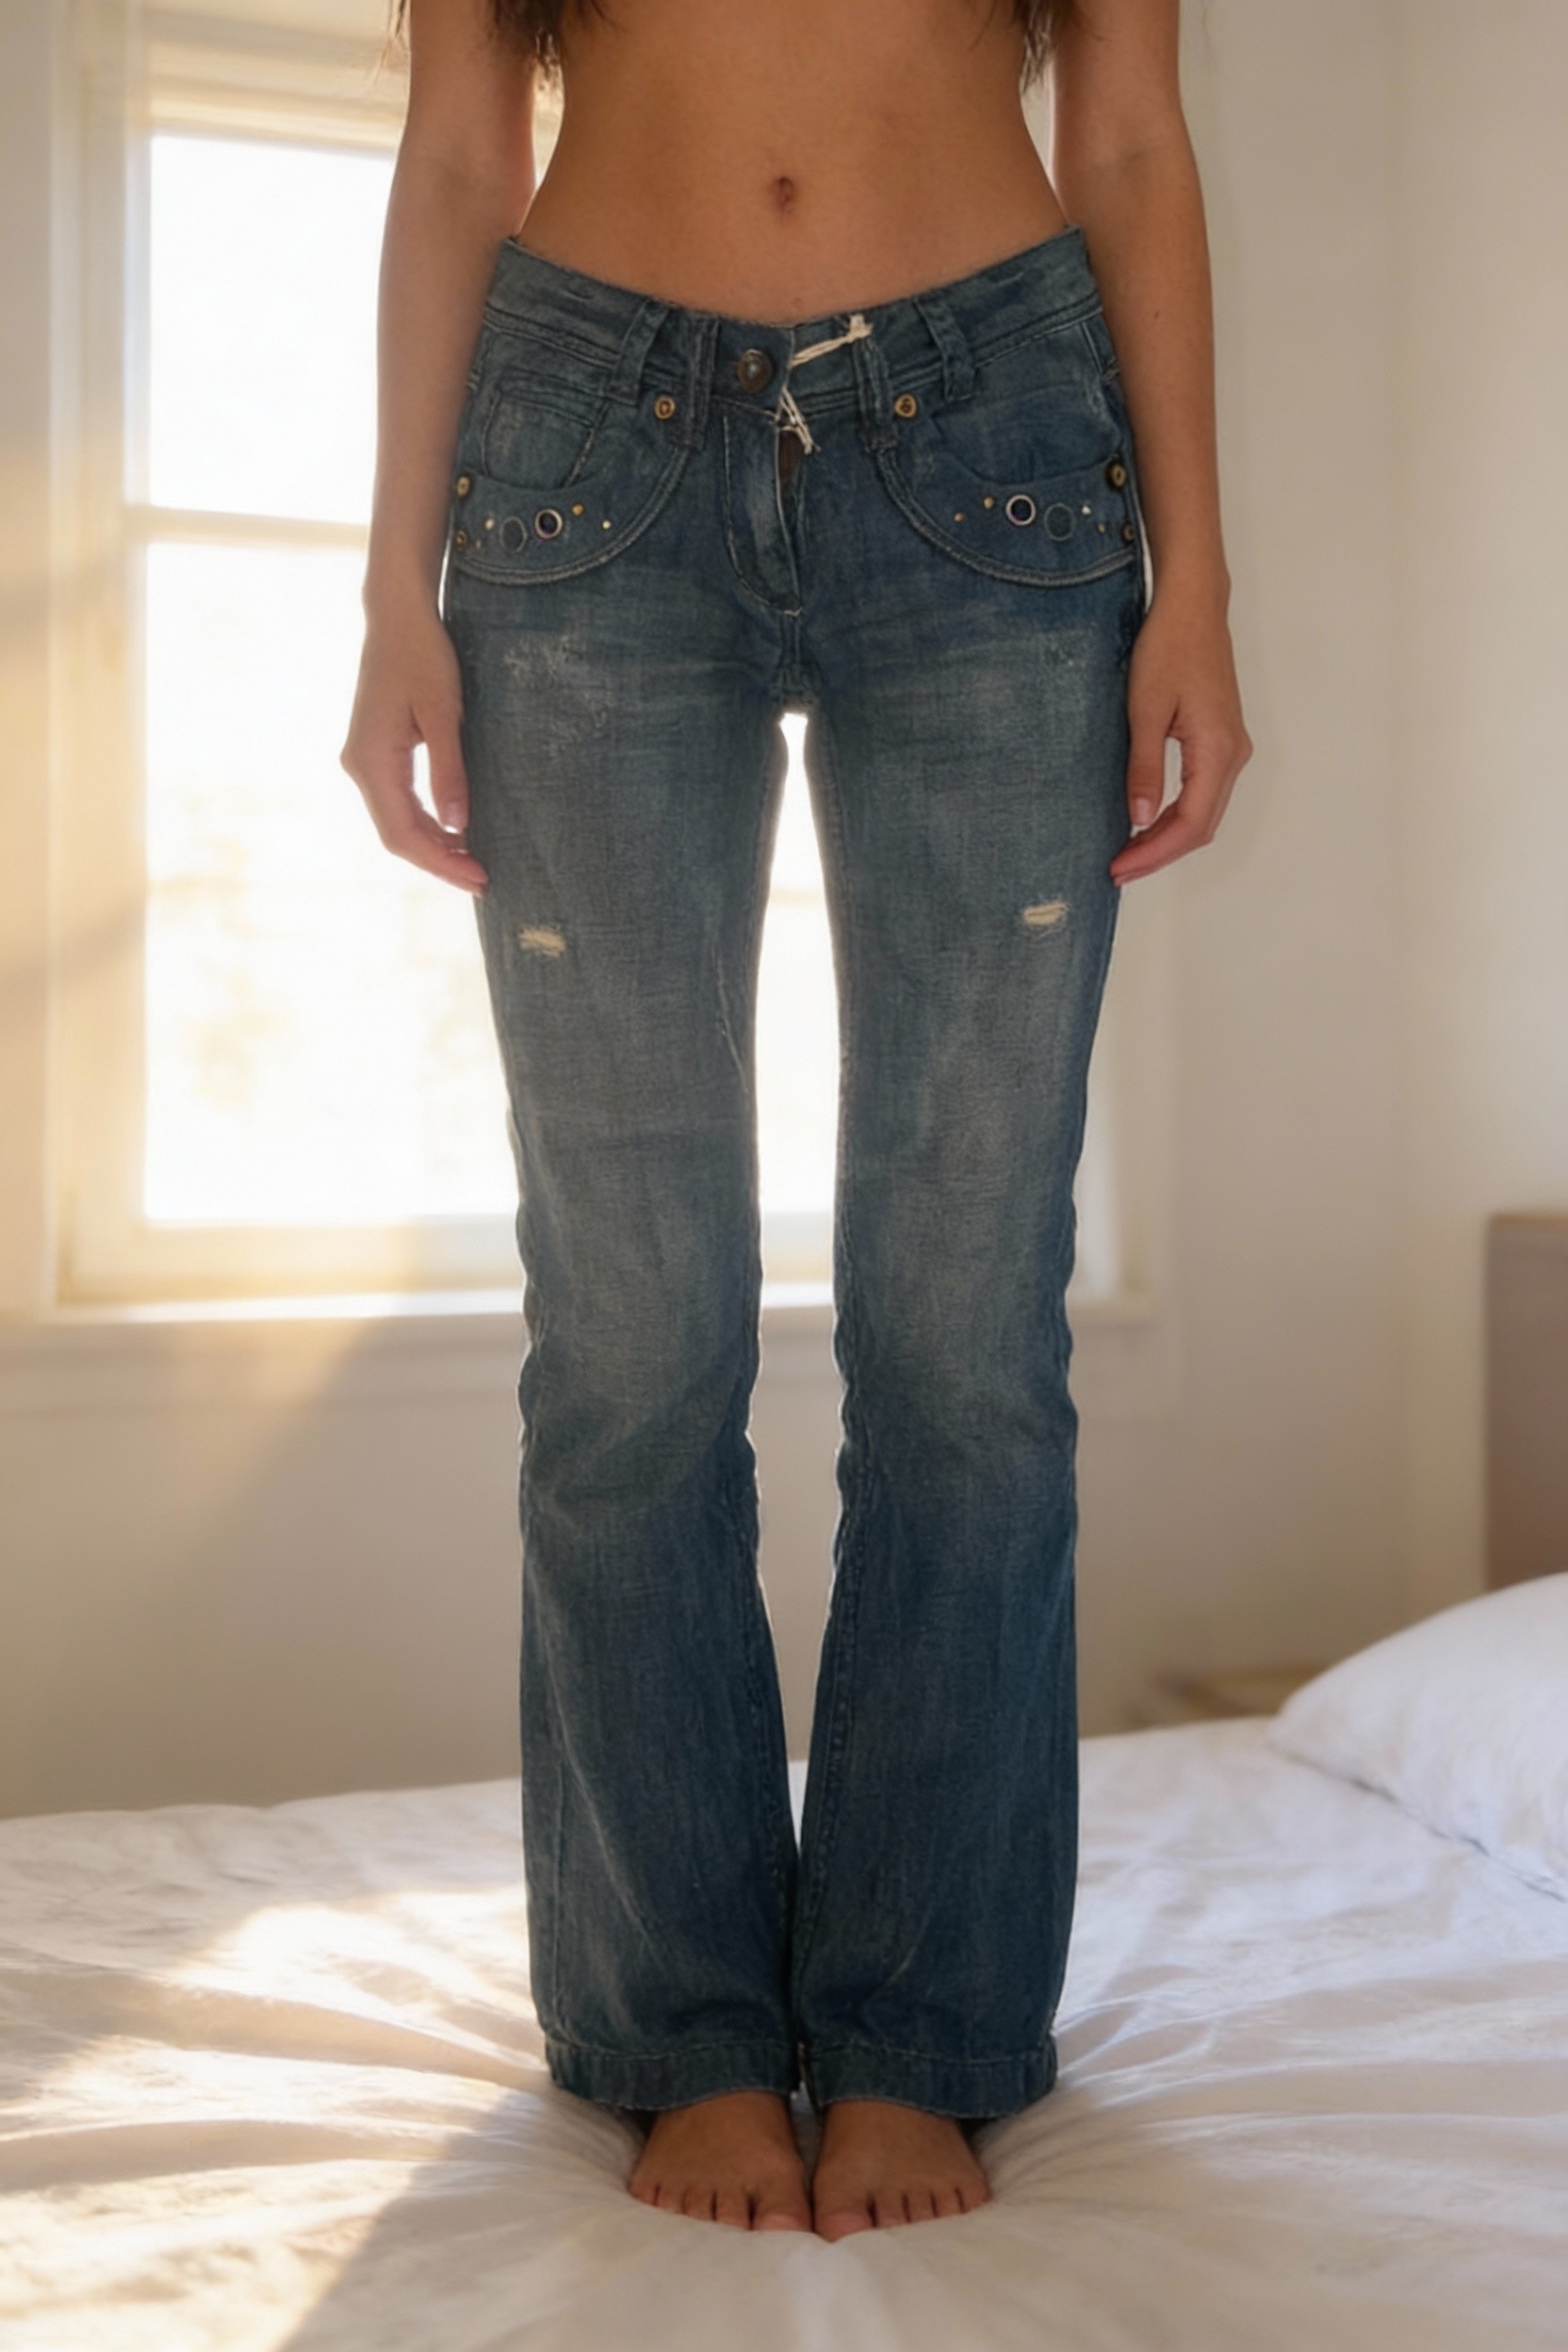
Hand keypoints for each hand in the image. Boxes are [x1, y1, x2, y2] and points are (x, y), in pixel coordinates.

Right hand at [340, 600, 487, 893]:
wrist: (397, 615)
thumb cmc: (422, 655)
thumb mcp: (444, 713)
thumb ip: (449, 772)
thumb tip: (457, 826)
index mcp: (372, 760)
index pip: (402, 833)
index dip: (440, 863)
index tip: (477, 879)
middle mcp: (360, 765)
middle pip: (397, 835)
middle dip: (439, 861)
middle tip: (483, 879)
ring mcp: (365, 760)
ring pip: (397, 821)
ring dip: (434, 845)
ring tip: (474, 861)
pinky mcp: (377, 752)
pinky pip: (399, 801)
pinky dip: (427, 822)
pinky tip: (455, 831)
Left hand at [1110, 588, 1251, 884]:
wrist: (1192, 607)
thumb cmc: (1168, 647)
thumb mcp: (1145, 709)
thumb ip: (1144, 767)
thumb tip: (1139, 818)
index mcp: (1217, 750)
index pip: (1190, 823)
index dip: (1154, 853)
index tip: (1120, 868)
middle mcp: (1233, 755)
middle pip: (1201, 826)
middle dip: (1159, 853)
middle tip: (1118, 869)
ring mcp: (1230, 749)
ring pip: (1203, 813)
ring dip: (1167, 837)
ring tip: (1128, 853)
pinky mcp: (1220, 741)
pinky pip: (1202, 794)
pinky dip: (1175, 816)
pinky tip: (1147, 822)